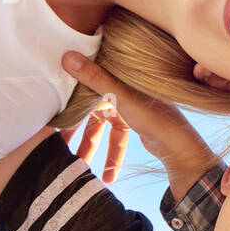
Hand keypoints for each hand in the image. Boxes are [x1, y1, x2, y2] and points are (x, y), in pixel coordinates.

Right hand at [61, 52, 212, 181]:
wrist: (181, 143)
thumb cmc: (154, 116)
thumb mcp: (120, 96)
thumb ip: (94, 78)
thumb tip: (66, 56)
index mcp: (119, 76)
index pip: (85, 82)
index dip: (66, 97)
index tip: (48, 113)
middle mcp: (123, 88)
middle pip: (89, 109)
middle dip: (73, 129)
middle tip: (55, 143)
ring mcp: (128, 105)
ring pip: (101, 127)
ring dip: (90, 147)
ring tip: (77, 165)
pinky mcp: (134, 122)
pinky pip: (114, 137)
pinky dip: (110, 154)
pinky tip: (106, 174)